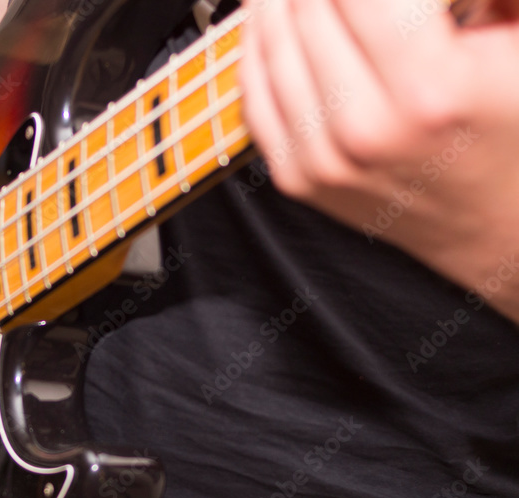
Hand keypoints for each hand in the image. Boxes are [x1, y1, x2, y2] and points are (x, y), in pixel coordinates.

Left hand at [241, 0, 518, 320]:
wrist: (502, 228)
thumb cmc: (516, 130)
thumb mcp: (517, 37)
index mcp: (430, 91)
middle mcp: (365, 131)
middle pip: (306, 6)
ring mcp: (322, 161)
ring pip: (269, 44)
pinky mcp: (298, 178)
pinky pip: (253, 92)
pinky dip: (257, 43)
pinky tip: (274, 15)